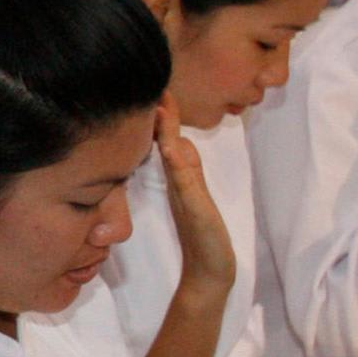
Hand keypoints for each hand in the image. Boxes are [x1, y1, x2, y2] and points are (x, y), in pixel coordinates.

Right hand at [156, 95, 235, 293]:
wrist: (210, 273)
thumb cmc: (204, 240)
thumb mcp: (197, 199)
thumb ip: (186, 171)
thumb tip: (176, 141)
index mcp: (182, 175)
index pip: (170, 136)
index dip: (164, 112)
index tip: (156, 84)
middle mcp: (180, 179)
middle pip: (166, 139)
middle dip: (159, 112)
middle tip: (147, 83)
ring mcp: (185, 192)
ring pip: (170, 153)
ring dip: (162, 129)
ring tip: (154, 103)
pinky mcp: (192, 205)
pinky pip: (181, 176)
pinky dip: (173, 158)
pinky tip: (168, 144)